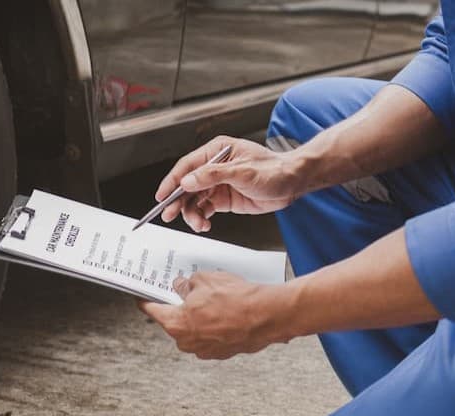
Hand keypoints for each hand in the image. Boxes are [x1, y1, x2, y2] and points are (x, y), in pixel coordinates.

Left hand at [138, 272, 296, 359]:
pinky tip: (226, 312)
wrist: (268, 315)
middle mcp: (188, 342)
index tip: (142, 297)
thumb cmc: (236, 299)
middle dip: (180, 308)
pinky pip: (212, 337)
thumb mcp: (204, 280)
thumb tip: (182, 287)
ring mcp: (206, 350)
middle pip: (175, 322)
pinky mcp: (223, 353)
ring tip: (214, 300)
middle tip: (187, 293)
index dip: (147, 301)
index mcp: (176, 324)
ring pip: (195, 330)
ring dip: (200, 318)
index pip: (152, 311)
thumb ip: (187, 285)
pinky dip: (215, 326)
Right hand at [155, 136, 303, 231]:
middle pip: (186, 185)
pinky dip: (201, 218)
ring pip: (193, 200)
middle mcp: (213, 167)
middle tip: (169, 214)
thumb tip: (188, 181)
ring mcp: (217, 184)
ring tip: (198, 224)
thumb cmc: (274, 170)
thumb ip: (213, 175)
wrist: (293, 183)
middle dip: (177, 201)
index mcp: (216, 151)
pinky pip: (204, 209)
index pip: (187, 166)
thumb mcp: (242, 171)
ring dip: (191, 213)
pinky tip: (204, 224)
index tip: (161, 196)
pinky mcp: (223, 199)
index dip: (172, 181)